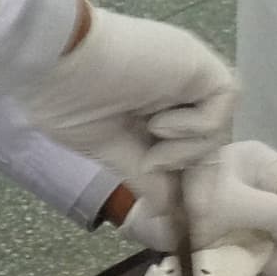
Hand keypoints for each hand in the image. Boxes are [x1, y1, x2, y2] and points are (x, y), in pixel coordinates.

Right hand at [23, 7, 235, 203]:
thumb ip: (143, 175)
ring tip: (150, 147)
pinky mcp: (200, 64)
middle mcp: (174, 85)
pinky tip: (158, 123)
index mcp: (149, 100)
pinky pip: (220, 107)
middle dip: (196, 172)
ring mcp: (189, 74)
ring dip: (185, 150)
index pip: (186, 144)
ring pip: (216, 129)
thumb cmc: (67, 98)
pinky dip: (193, 127)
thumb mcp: (106, 148)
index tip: (187, 215)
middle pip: (207, 138)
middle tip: (187, 203)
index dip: (188, 178)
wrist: (56, 60)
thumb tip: (167, 210)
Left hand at [124, 139, 276, 275]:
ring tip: (266, 271)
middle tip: (275, 273)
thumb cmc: (179, 200)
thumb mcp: (228, 207)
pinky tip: (262, 266)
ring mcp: (252, 192)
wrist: (138, 207)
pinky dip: (271, 251)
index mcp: (264, 162)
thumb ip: (274, 212)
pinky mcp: (239, 212)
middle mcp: (263, 173)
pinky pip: (268, 232)